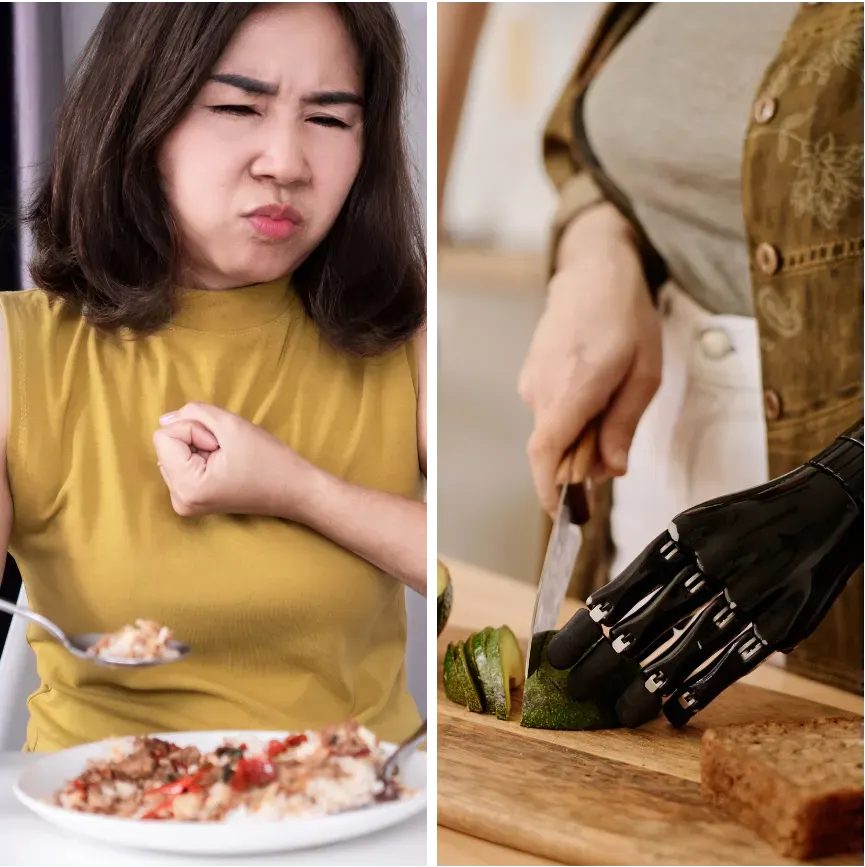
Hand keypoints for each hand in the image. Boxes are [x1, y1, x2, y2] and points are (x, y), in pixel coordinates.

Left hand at [153, 403, 317, 519]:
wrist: (295, 490)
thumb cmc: (269, 459)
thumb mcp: (230, 424)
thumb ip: (193, 413)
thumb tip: (165, 418)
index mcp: (186, 487)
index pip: (164, 436)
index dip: (196, 430)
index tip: (222, 445)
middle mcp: (179, 500)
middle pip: (167, 446)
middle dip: (196, 439)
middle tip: (228, 452)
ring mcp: (185, 503)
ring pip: (174, 453)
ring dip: (199, 448)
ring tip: (228, 459)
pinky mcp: (193, 500)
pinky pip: (182, 465)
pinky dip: (201, 458)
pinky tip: (224, 466)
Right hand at [518, 204, 661, 515]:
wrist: (594, 273)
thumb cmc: (625, 318)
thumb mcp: (644, 375)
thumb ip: (624, 425)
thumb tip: (612, 470)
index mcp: (573, 389)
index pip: (545, 453)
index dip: (550, 491)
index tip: (563, 514)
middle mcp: (542, 389)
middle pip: (553, 450)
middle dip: (581, 464)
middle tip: (614, 450)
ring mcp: (531, 381)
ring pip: (552, 432)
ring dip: (579, 437)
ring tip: (610, 405)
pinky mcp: (530, 376)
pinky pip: (549, 413)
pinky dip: (570, 419)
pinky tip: (594, 393)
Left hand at [544, 420, 864, 727]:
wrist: (826, 505)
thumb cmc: (745, 518)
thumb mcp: (696, 523)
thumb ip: (659, 562)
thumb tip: (610, 604)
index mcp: (683, 536)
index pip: (624, 587)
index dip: (590, 625)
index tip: (559, 652)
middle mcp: (712, 564)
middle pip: (648, 623)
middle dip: (606, 661)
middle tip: (574, 689)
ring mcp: (749, 593)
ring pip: (688, 649)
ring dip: (649, 685)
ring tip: (618, 713)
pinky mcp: (781, 621)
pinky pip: (734, 662)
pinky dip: (701, 689)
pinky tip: (675, 710)